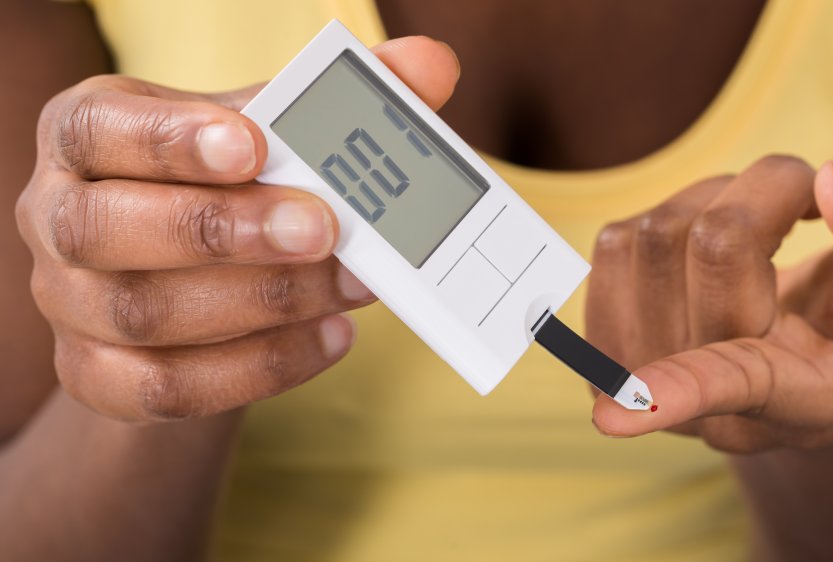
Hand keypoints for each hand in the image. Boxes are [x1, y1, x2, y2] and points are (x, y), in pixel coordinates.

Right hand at [15, 37, 460, 421]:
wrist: (185, 285)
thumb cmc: (223, 187)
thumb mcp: (266, 134)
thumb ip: (337, 103)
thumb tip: (430, 67)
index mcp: (88, 134)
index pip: (100, 130)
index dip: (169, 140)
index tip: (254, 143)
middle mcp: (59, 216)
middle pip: (108, 228)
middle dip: (225, 229)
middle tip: (325, 229)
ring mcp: (71, 305)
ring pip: (146, 315)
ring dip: (266, 301)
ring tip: (355, 284)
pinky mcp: (98, 376)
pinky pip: (169, 387)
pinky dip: (263, 366)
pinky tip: (334, 337)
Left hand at [587, 156, 832, 451]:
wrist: (804, 363)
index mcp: (801, 401)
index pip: (734, 383)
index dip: (678, 388)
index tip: (609, 419)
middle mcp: (711, 409)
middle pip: (712, 243)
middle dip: (769, 191)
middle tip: (809, 203)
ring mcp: (648, 385)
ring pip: (657, 231)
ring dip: (716, 199)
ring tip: (758, 231)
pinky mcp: (602, 347)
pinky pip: (618, 240)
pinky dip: (674, 215)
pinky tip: (710, 245)